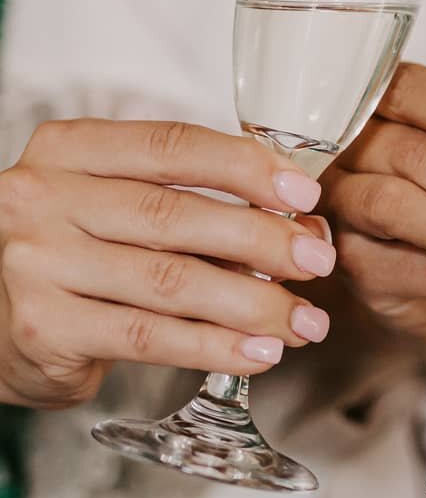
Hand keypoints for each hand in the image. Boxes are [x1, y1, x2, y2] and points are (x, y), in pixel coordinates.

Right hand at [0, 119, 337, 408]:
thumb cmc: (76, 250)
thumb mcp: (119, 204)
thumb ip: (194, 203)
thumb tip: (297, 222)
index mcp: (72, 148)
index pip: (174, 144)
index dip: (247, 166)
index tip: (304, 192)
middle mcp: (44, 197)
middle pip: (176, 214)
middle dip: (263, 239)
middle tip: (318, 258)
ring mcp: (37, 262)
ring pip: (170, 281)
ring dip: (253, 303)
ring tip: (303, 319)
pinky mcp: (43, 327)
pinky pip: (148, 336)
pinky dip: (214, 347)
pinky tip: (258, 352)